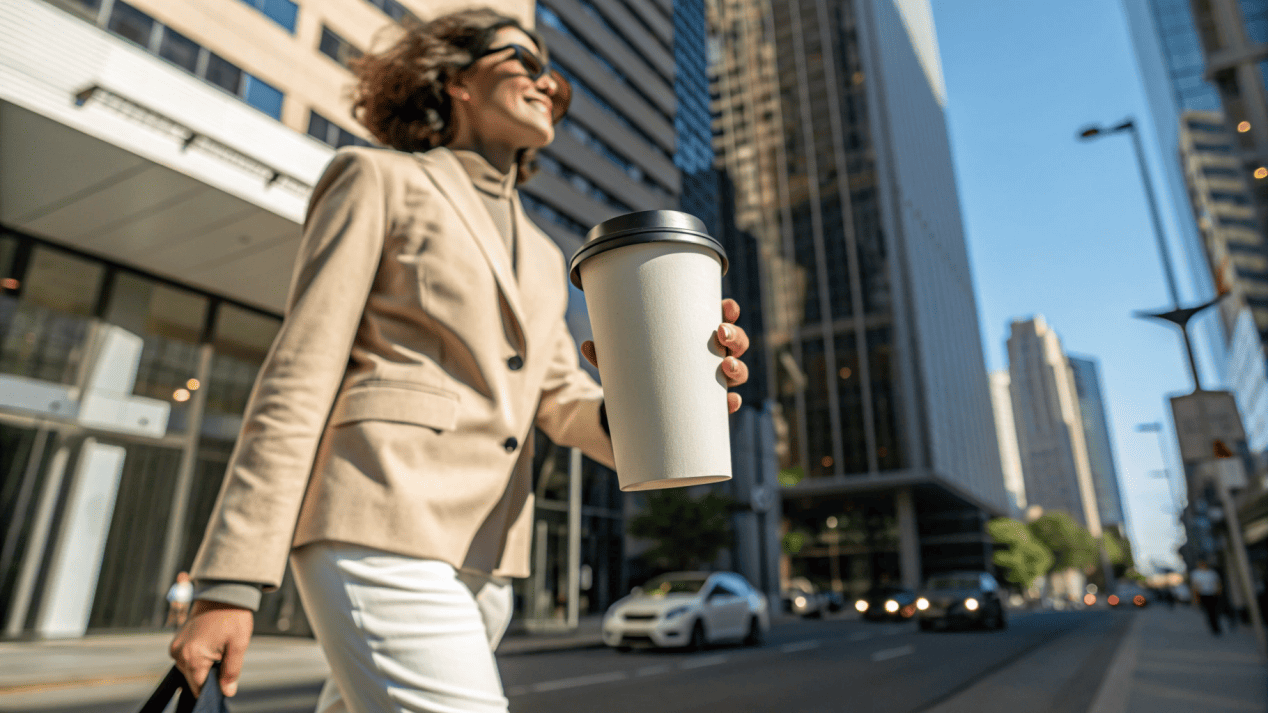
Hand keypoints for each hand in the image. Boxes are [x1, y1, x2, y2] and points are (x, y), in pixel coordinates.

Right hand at [169, 600, 252, 697]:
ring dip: (205, 663)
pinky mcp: (176, 640)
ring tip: (218, 644)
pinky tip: (211, 641)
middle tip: (224, 653)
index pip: (199, 687)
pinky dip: (199, 655)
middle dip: (210, 672)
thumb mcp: (239, 645)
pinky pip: (187, 657)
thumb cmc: (233, 616)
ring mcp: (175, 646)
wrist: (224, 591)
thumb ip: (232, 671)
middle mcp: (179, 654)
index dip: (214, 687)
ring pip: (191, 668)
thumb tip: (226, 691)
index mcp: (193, 657)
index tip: (225, 676)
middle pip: (194, 678)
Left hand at [581, 298, 750, 412]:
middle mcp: (708, 359)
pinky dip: (731, 403)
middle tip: (720, 334)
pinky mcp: (707, 410)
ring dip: (737, 367)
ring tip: (726, 366)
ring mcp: (711, 385)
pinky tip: (731, 401)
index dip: (729, 311)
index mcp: (693, 339)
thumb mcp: (619, 364)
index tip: (726, 305)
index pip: (719, 319)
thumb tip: (587, 345)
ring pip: (736, 372)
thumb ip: (607, 355)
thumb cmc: (634, 377)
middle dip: (734, 336)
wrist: (632, 418)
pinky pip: (725, 406)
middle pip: (735, 343)